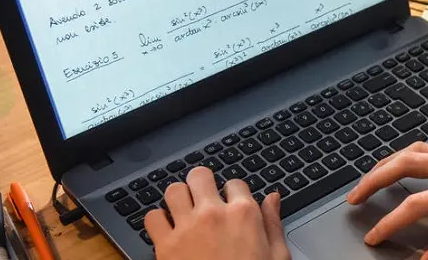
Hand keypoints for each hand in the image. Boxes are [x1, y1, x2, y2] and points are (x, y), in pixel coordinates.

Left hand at [145, 167, 290, 259]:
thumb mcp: (276, 256)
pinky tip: (168, 230)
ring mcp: (187, 228)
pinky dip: (157, 221)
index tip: (230, 203)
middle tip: (203, 197)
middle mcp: (213, 214)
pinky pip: (152, 218)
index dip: (233, 192)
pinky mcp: (165, 246)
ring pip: (173, 190)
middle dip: (202, 184)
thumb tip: (273, 197)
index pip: (235, 182)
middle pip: (199, 175)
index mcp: (243, 215)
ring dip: (178, 198)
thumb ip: (273, 223)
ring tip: (184, 210)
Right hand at [346, 142, 427, 259]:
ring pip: (415, 149)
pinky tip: (397, 166)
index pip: (419, 203)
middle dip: (374, 179)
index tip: (374, 237)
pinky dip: (405, 155)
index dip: (391, 221)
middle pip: (407, 162)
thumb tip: (427, 259)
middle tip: (354, 197)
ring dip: (386, 163)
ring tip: (366, 181)